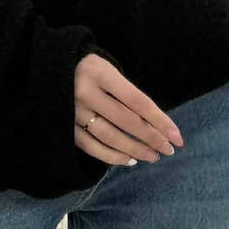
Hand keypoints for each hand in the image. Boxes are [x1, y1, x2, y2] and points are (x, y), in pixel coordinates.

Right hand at [74, 51, 184, 165]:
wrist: (50, 68)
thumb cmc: (90, 70)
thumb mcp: (108, 70)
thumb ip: (127, 93)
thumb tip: (156, 124)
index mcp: (101, 73)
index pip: (138, 101)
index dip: (160, 121)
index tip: (177, 136)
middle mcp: (86, 92)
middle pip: (126, 121)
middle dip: (152, 138)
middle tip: (168, 150)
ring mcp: (73, 111)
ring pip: (110, 137)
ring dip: (135, 149)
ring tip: (153, 156)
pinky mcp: (65, 126)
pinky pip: (91, 147)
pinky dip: (112, 156)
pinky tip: (129, 160)